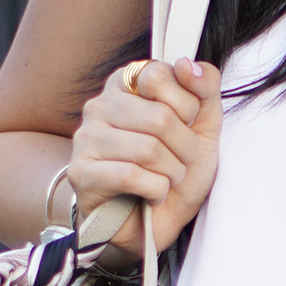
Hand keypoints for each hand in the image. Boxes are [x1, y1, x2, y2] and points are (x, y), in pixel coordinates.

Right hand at [65, 57, 222, 254]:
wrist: (157, 221)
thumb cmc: (175, 168)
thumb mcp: (204, 125)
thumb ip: (204, 88)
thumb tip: (186, 64)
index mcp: (126, 85)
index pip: (159, 75)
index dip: (186, 107)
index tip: (186, 126)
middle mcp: (99, 106)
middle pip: (159, 117)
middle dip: (185, 149)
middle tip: (180, 162)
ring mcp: (86, 139)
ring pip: (147, 149)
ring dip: (172, 173)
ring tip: (166, 179)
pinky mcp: (81, 173)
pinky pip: (131, 176)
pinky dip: (155, 190)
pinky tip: (151, 194)